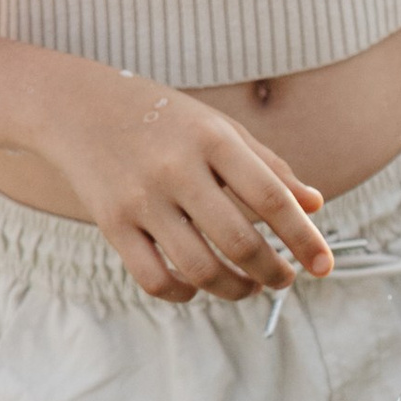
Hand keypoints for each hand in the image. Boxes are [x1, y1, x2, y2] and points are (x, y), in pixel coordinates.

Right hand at [43, 75, 333, 306]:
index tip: (324, 265)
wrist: (76, 106)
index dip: (303, 237)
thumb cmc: (163, 119)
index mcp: (212, 138)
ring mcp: (140, 198)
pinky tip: (198, 287)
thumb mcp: (218, 129)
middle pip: (238, 240)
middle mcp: (176, 168)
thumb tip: (315, 205)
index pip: (271, 197)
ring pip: (198, 268)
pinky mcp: (111, 223)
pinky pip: (153, 278)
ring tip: (250, 287)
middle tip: (285, 278)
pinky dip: (183, 294)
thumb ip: (268, 166)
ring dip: (235, 289)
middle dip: (273, 271)